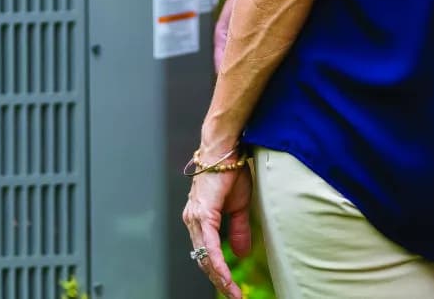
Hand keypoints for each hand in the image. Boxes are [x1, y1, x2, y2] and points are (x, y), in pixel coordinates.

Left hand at [182, 162, 252, 297]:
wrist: (226, 150)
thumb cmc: (230, 172)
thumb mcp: (238, 207)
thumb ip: (238, 230)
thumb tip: (240, 254)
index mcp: (200, 219)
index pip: (206, 253)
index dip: (218, 273)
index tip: (231, 289)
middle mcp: (193, 220)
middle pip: (203, 260)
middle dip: (218, 281)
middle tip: (233, 296)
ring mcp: (195, 218)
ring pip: (204, 257)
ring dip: (219, 278)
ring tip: (232, 293)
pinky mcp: (202, 214)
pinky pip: (209, 246)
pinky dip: (218, 264)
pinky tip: (225, 277)